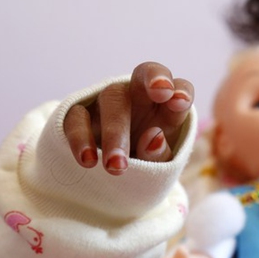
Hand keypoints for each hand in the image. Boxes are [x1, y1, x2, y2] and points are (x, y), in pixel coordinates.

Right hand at [63, 62, 193, 173]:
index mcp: (165, 107)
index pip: (178, 87)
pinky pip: (77, 117)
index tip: (180, 102)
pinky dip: (80, 137)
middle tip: (155, 123)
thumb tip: (154, 137)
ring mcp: (107, 104)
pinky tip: (88, 161)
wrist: (108, 181)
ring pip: (112, 97)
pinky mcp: (79, 115)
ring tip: (116, 166)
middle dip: (150, 87)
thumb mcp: (157, 166)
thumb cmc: (142, 166)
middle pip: (143, 76)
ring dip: (115, 132)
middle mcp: (138, 97)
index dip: (181, 90)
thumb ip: (159, 155)